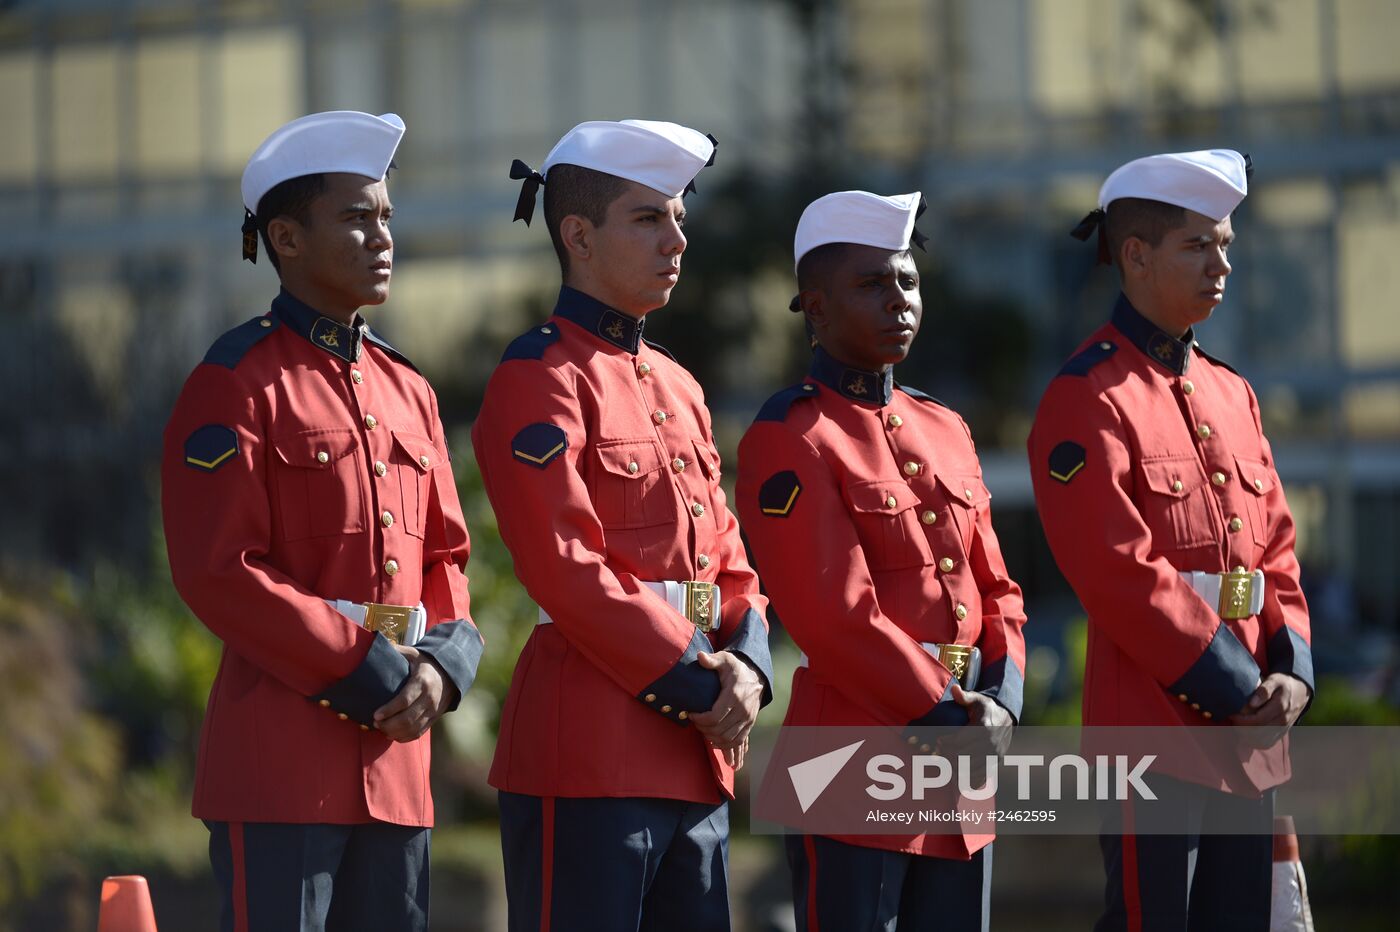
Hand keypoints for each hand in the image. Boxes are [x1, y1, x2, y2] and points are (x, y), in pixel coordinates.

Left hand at [373, 644, 457, 742]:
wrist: (451, 673)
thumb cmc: (427, 663)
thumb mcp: (414, 654)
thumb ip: (397, 651)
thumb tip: (377, 647)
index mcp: (422, 681)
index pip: (405, 700)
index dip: (389, 710)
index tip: (375, 714)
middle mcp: (429, 698)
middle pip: (408, 718)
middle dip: (389, 724)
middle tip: (376, 723)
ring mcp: (433, 710)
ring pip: (413, 728)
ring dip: (395, 732)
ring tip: (382, 729)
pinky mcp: (434, 718)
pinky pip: (419, 733)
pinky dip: (405, 737)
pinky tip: (393, 735)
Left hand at [689, 651, 763, 769]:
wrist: (757, 676)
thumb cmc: (736, 668)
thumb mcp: (725, 659)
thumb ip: (712, 660)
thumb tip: (700, 656)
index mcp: (734, 695)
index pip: (714, 717)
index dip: (700, 719)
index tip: (691, 714)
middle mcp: (742, 710)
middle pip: (719, 730)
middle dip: (703, 729)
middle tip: (695, 722)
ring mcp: (748, 719)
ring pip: (728, 739)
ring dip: (713, 738)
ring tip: (703, 730)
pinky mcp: (750, 724)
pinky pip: (738, 741)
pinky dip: (725, 745)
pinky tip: (715, 740)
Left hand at [937, 684, 1014, 785]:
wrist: (1007, 717)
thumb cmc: (986, 708)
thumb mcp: (977, 699)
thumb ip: (964, 696)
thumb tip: (954, 689)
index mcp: (983, 727)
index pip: (959, 740)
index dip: (946, 742)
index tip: (939, 740)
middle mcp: (990, 743)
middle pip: (963, 756)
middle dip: (948, 754)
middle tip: (939, 751)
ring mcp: (994, 754)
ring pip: (971, 768)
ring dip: (956, 767)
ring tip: (947, 761)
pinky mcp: (996, 762)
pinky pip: (982, 775)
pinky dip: (969, 778)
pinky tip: (959, 774)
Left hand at [1229, 673, 1309, 747]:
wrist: (1300, 692)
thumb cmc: (1282, 684)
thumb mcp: (1274, 681)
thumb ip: (1264, 690)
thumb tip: (1252, 703)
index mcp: (1280, 707)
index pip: (1257, 720)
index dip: (1242, 720)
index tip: (1232, 714)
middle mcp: (1282, 721)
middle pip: (1258, 732)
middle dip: (1241, 728)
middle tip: (1232, 721)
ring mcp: (1283, 729)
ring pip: (1262, 740)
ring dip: (1247, 736)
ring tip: (1237, 726)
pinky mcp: (1282, 733)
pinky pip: (1267, 743)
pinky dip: (1254, 741)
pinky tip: (1246, 733)